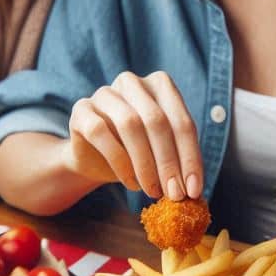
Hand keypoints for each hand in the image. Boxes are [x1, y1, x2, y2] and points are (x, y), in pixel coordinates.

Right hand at [64, 71, 202, 199]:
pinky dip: (119, 162)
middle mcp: (133, 82)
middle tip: (174, 194)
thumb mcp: (163, 153)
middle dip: (168, 162)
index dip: (190, 157)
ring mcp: (105, 93)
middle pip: (157, 121)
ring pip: (130, 124)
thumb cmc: (136, 153)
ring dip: (145, 164)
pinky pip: (100, 132)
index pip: (182, 121)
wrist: (94, 159)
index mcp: (160, 85)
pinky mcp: (81, 109)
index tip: (194, 190)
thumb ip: (179, 160)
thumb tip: (194, 188)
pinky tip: (130, 182)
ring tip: (152, 190)